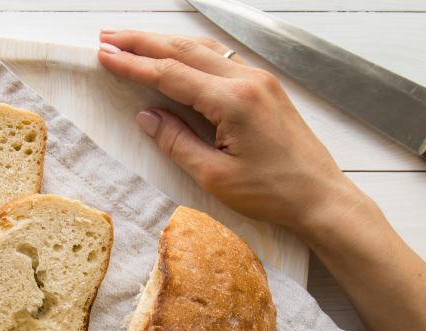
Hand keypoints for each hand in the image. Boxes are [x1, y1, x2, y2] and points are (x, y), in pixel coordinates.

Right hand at [98, 30, 369, 234]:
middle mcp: (247, 80)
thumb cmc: (273, 193)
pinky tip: (176, 53)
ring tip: (132, 40)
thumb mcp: (214, 176)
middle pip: (184, 51)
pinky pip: (221, 59)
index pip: (170, 74)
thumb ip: (176, 141)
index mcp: (233, 101)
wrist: (320, 197)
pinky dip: (191, 52)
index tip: (105, 56)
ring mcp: (259, 80)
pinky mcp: (266, 87)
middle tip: (108, 37)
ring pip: (203, 50)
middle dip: (142, 42)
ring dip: (165, 42)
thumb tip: (147, 117)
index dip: (133, 65)